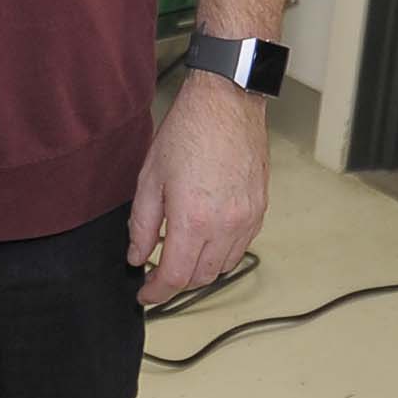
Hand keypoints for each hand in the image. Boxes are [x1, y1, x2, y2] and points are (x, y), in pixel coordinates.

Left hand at [127, 73, 269, 306]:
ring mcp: (247, 219)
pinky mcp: (260, 209)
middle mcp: (225, 226)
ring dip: (200, 270)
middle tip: (156, 274)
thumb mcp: (150, 178)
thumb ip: (142, 224)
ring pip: (223, 266)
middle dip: (176, 282)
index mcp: (193, 220)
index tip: (145, 294)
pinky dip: (221, 252)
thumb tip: (137, 255)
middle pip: (201, 278)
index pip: (175, 277)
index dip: (156, 292)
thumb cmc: (188, 132)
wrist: (227, 103)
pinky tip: (205, 238)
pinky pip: (241, 246)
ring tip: (179, 255)